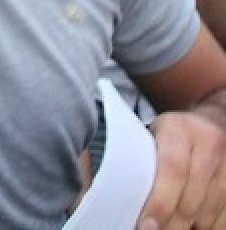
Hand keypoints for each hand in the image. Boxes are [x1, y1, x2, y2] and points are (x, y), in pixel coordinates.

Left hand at [138, 108, 225, 228]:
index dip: (160, 202)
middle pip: (192, 196)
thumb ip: (146, 160)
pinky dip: (211, 223)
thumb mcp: (154, 134)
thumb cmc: (173, 133)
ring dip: (192, 226)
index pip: (172, 169)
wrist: (211, 121)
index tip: (147, 225)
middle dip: (174, 222)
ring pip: (212, 208)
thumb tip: (128, 197)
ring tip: (172, 229)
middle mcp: (209, 143)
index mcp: (179, 129)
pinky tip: (195, 226)